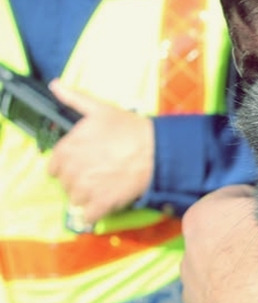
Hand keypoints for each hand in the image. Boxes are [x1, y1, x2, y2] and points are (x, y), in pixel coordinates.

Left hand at [47, 80, 153, 223]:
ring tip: (104, 187)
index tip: (81, 165)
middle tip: (97, 174)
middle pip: (66, 185)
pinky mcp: (102, 204)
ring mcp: (87, 189)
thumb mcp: (101, 109)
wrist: (158, 151)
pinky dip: (95, 213)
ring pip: (76, 200)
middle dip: (79, 181)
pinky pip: (89, 216)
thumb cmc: (131, 130)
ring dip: (87, 197)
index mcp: (68, 148)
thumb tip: (55, 86)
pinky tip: (105, 203)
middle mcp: (73, 171)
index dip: (67, 166)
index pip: (53, 167)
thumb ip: (74, 98)